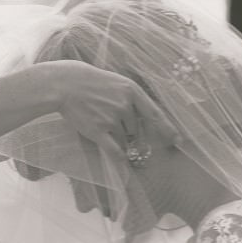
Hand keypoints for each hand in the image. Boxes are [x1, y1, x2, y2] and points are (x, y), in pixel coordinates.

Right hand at [50, 61, 177, 161]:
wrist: (64, 84)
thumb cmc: (89, 81)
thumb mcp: (116, 82)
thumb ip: (130, 98)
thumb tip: (141, 118)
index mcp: (132, 90)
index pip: (155, 114)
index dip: (167, 128)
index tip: (177, 139)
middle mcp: (125, 105)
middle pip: (136, 130)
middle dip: (127, 131)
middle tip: (107, 119)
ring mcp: (112, 119)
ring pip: (124, 139)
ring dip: (117, 139)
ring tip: (98, 122)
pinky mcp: (99, 131)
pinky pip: (115, 150)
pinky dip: (119, 157)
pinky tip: (121, 161)